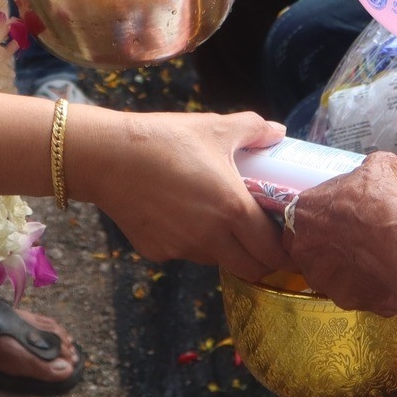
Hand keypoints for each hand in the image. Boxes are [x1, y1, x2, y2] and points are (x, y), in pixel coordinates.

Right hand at [76, 109, 288, 280]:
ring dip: (227, 249)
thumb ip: (253, 129)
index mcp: (232, 210)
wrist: (107, 156)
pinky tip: (181, 214)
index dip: (286, 251)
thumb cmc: (165, 139)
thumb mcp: (214, 127)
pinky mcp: (157, 252)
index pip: (273, 253)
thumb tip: (279, 132)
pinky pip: (185, 253)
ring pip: (217, 261)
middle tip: (262, 237)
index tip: (289, 240)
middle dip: (262, 260)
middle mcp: (210, 238)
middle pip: (251, 269)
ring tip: (221, 219)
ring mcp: (182, 249)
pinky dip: (192, 242)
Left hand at [284, 154, 396, 323]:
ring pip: (329, 270)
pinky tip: (381, 275)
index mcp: (303, 210)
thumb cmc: (382, 203)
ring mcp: (319, 276)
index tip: (346, 215)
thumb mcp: (380, 167)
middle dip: (331, 242)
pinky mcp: (341, 299)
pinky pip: (350, 290)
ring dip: (345, 265)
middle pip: (312, 244)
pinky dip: (363, 284)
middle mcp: (302, 247)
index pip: (306, 212)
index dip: (327, 213)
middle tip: (357, 237)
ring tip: (372, 257)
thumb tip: (381, 169)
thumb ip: (372, 167)